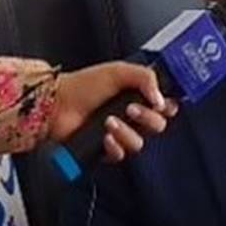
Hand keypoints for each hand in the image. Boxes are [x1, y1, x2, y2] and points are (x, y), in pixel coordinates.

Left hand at [49, 61, 179, 161]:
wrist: (58, 103)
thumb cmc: (85, 84)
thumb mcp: (119, 71)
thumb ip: (147, 78)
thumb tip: (162, 100)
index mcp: (138, 95)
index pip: (166, 106)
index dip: (167, 107)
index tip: (160, 104)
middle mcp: (132, 116)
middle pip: (158, 126)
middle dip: (147, 118)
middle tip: (131, 109)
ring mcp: (120, 134)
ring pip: (140, 142)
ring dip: (126, 132)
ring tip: (109, 121)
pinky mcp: (107, 150)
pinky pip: (121, 155)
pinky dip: (114, 146)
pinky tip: (104, 136)